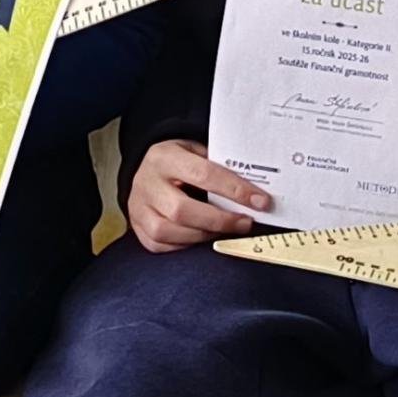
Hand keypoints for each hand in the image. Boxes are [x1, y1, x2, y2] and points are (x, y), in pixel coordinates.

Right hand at [126, 138, 271, 255]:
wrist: (147, 169)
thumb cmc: (179, 161)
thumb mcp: (197, 151)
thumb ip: (219, 167)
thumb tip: (254, 191)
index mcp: (164, 157)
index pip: (203, 174)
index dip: (235, 190)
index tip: (260, 201)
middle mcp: (147, 183)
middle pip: (182, 210)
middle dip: (220, 220)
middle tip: (245, 222)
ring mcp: (138, 207)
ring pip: (169, 231)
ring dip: (204, 235)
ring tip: (225, 230)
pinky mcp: (137, 227)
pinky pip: (160, 245)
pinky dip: (185, 245)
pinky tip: (202, 236)